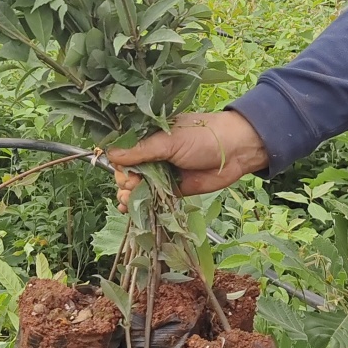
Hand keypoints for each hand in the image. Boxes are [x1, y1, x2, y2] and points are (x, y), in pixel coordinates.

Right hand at [109, 110, 268, 210]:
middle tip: (130, 185)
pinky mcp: (173, 189)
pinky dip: (140, 204)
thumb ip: (141, 151)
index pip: (124, 150)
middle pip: (128, 171)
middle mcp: (154, 154)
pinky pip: (152, 197)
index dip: (119, 163)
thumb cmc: (202, 136)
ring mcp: (163, 172)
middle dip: (124, 181)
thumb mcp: (169, 141)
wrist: (235, 151)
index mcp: (150, 136)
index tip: (121, 172)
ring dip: (129, 195)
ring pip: (138, 186)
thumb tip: (111, 156)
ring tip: (128, 200)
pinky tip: (129, 210)